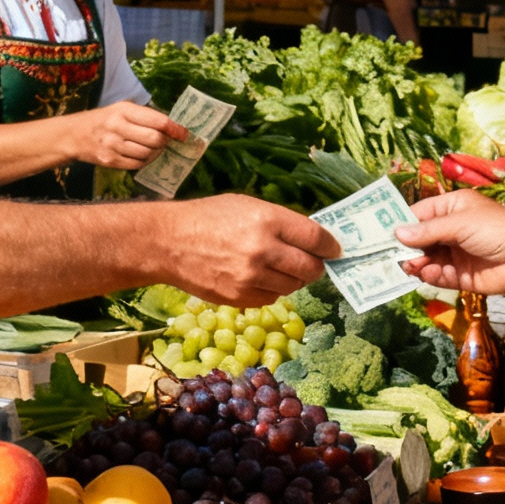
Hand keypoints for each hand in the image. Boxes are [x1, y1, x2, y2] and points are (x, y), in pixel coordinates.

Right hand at [71, 102, 185, 170]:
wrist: (73, 135)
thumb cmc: (103, 120)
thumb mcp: (121, 109)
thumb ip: (144, 116)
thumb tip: (172, 127)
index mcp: (123, 110)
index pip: (157, 121)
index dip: (175, 128)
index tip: (184, 133)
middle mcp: (117, 127)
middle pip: (155, 139)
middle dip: (165, 141)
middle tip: (167, 141)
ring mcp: (113, 146)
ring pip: (148, 154)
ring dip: (156, 153)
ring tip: (154, 148)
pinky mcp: (110, 161)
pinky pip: (137, 165)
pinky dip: (145, 161)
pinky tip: (144, 156)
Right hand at [162, 195, 340, 306]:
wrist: (169, 242)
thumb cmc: (208, 218)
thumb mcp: (247, 206)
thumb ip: (280, 222)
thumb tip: (312, 239)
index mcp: (267, 220)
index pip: (315, 238)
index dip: (331, 246)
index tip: (335, 249)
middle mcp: (262, 250)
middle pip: (310, 267)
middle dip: (317, 266)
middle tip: (313, 263)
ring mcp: (251, 277)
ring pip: (294, 285)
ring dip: (294, 278)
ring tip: (281, 268)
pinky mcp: (240, 297)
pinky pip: (272, 297)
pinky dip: (273, 289)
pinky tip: (261, 277)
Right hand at [395, 190, 504, 303]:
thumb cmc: (498, 230)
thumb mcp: (460, 223)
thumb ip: (428, 230)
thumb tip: (397, 233)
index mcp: (453, 207)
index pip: (419, 213)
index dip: (401, 223)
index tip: (379, 234)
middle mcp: (452, 228)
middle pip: (419, 238)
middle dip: (406, 246)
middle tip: (388, 255)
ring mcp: (456, 253)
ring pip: (426, 258)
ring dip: (416, 263)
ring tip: (408, 266)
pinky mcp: (461, 276)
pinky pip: (438, 275)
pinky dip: (430, 276)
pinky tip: (426, 274)